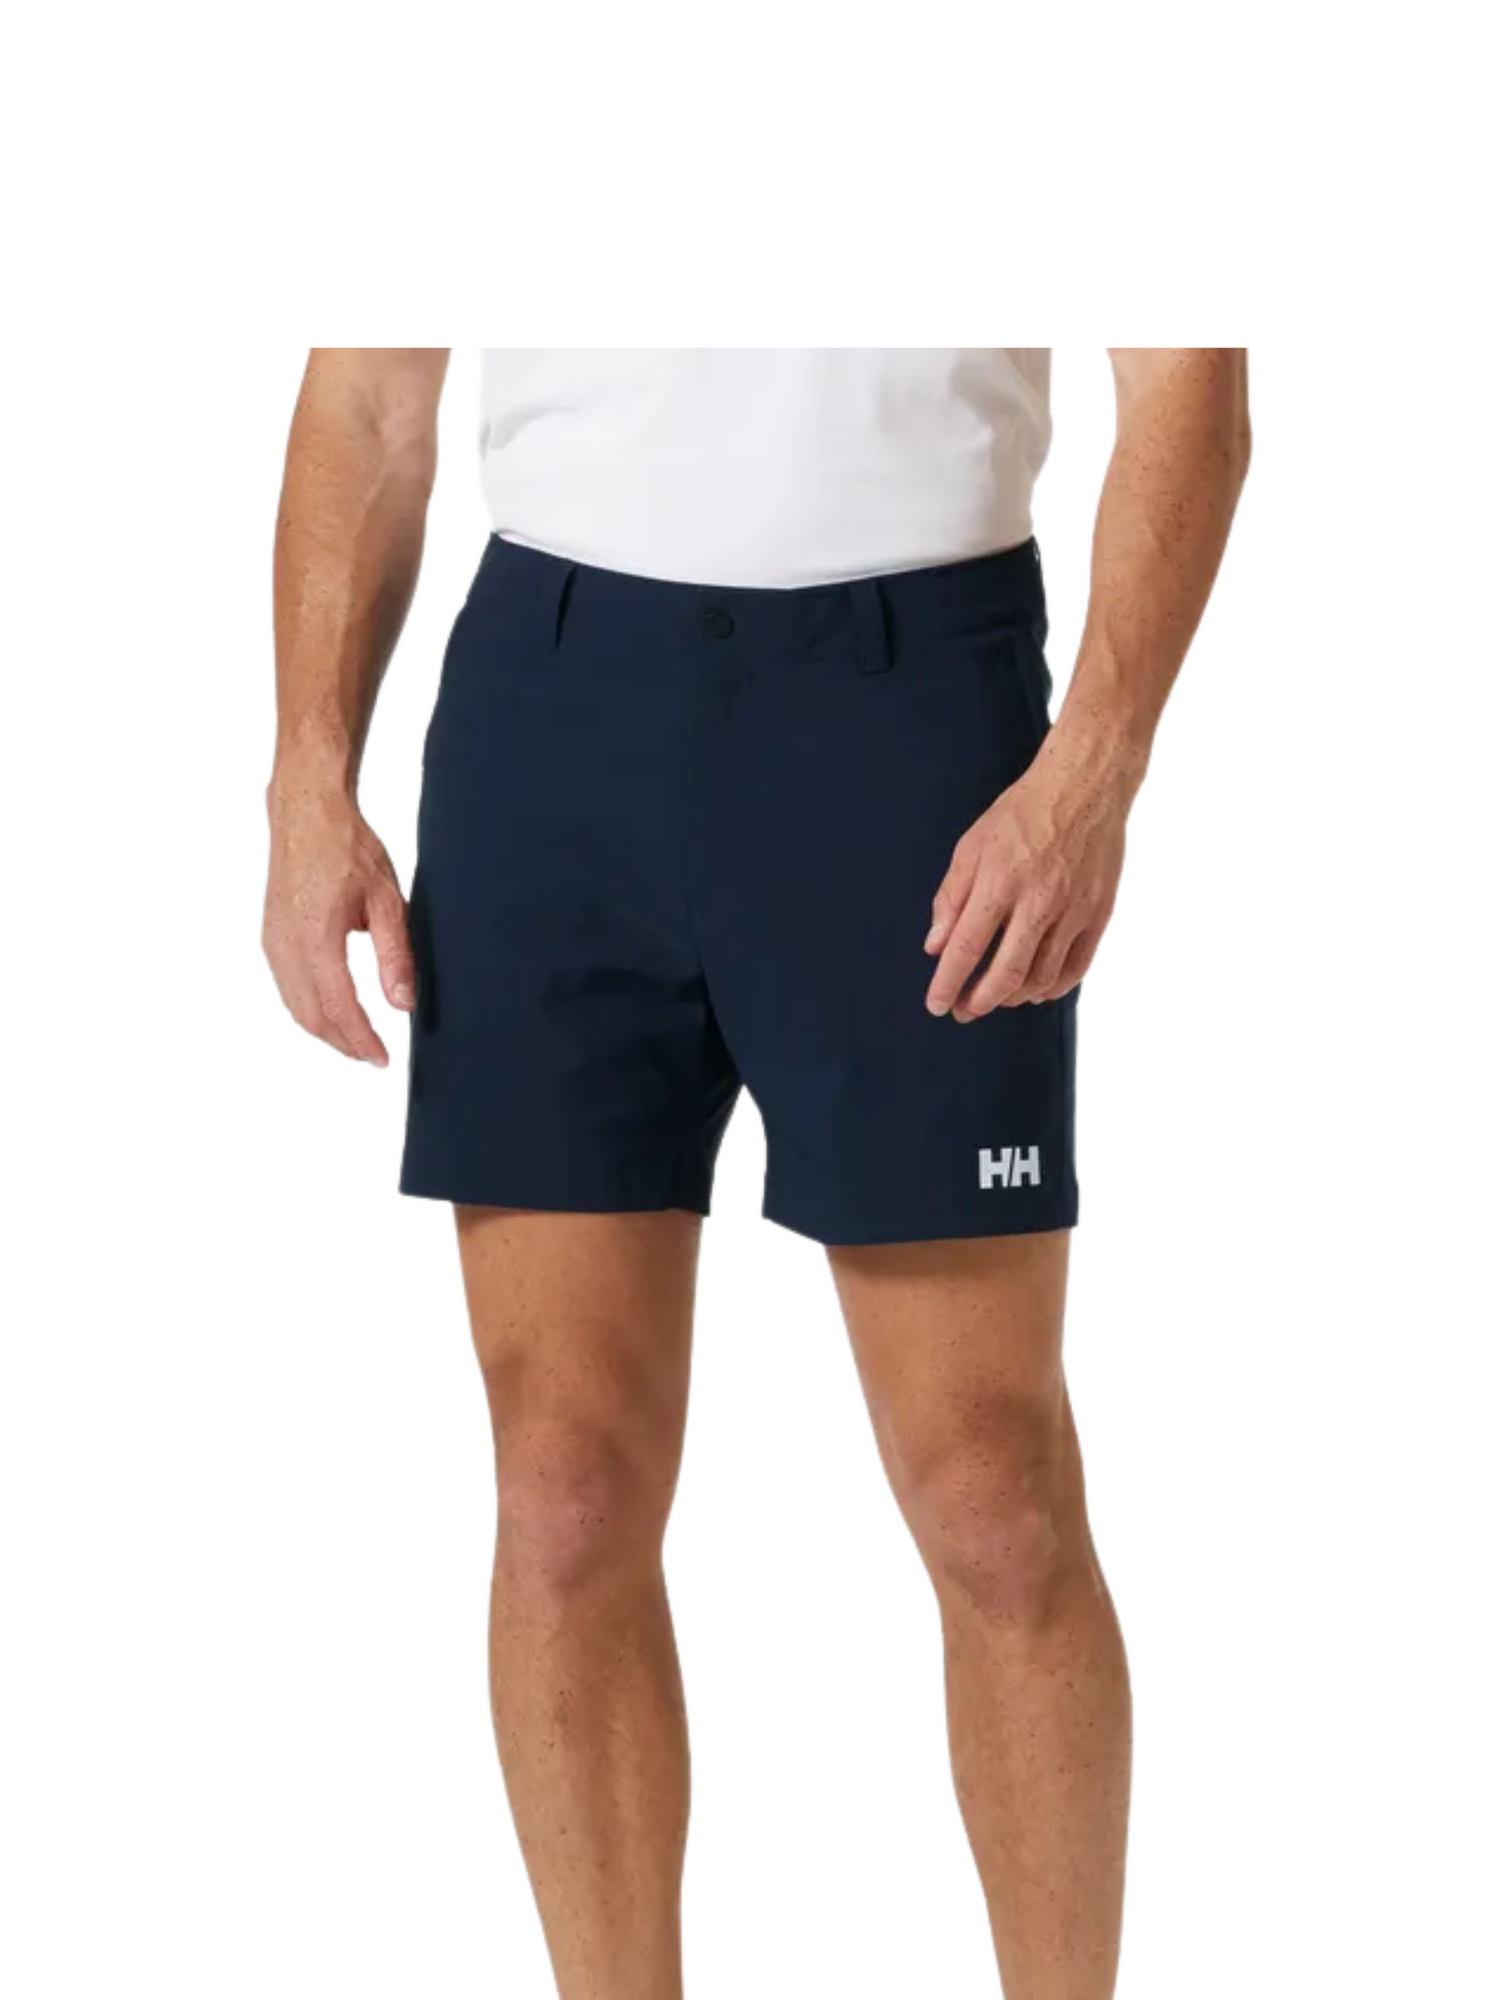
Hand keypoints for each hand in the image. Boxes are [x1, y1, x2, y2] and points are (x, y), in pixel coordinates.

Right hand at [263, 776, 414, 1065]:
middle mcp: (287, 943)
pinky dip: (308, 1009)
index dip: (361, 1039)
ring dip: (325, 1030)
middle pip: (311, 1015)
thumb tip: (403, 1004)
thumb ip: (396, 955)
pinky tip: (331, 1012)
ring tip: (356, 1042)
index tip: (382, 1058)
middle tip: (373, 1056)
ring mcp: (273, 941)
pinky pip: (286, 987)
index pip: (337, 1005)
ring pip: (295, 1005)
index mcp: (316, 935)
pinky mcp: (270, 936)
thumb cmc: (347, 848)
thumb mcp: (386, 901)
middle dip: (343, 1043)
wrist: (306, 813)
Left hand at [923, 730, 1135, 1019]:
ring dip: (1014, 997)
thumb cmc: (1022, 812)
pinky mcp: (1099, 914)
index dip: (947, 984)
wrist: (1084, 786)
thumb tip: (935, 946)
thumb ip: (951, 898)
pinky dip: (1053, 988)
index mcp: (999, 883)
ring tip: (997, 997)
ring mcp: (1073, 911)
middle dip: (979, 1002)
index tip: (937, 1005)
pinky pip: (1076, 968)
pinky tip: (1036, 990)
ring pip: (1042, 978)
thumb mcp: (972, 845)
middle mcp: (1037, 902)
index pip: (965, 949)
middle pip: (1005, 975)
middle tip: (964, 1011)